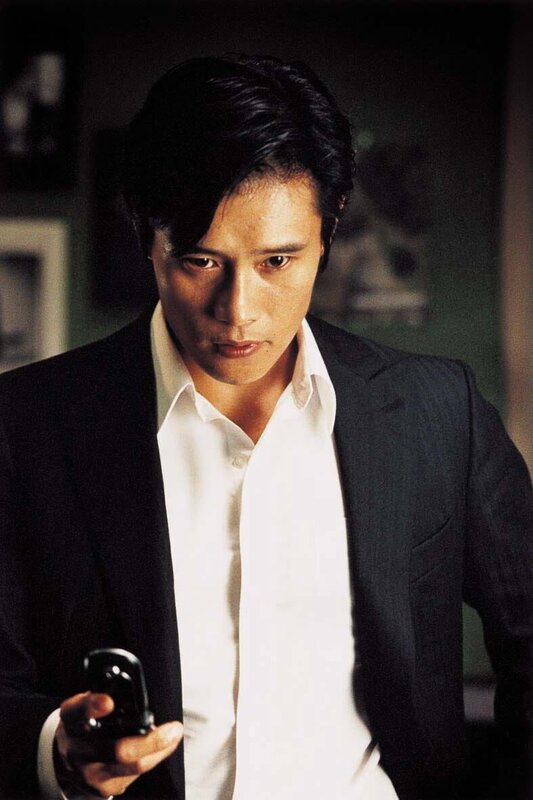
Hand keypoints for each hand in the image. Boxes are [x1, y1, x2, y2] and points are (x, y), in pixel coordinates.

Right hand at [55, 692, 182, 796]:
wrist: (67, 758)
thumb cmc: (82, 724)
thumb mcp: (82, 705)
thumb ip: (98, 695)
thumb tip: (124, 686)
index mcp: (71, 720)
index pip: (78, 711)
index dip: (92, 706)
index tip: (108, 702)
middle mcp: (78, 751)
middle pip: (117, 751)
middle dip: (151, 741)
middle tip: (174, 729)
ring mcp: (92, 774)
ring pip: (134, 766)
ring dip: (161, 749)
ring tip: (175, 734)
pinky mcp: (105, 788)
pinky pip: (137, 774)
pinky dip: (155, 757)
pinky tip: (164, 745)